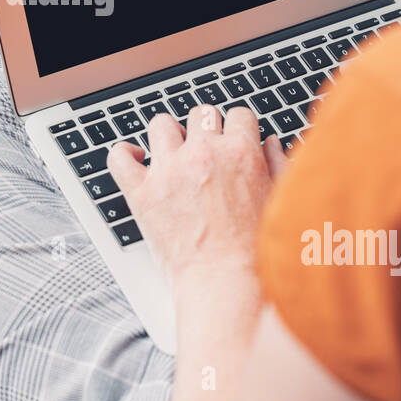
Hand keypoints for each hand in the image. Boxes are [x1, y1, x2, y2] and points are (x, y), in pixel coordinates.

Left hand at [107, 105, 285, 288]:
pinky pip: (119, 157)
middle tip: (206, 153)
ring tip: (173, 155)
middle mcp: (203, 154)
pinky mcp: (141, 193)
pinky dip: (124, 154)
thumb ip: (278, 164)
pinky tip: (136, 161)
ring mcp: (169, 171)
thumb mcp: (281, 200)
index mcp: (241, 153)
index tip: (232, 140)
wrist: (226, 286)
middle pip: (201, 114)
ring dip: (169, 136)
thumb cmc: (258, 254)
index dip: (237, 128)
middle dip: (205, 130)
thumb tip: (269, 142)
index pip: (238, 114)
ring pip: (161, 124)